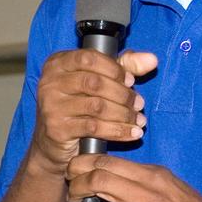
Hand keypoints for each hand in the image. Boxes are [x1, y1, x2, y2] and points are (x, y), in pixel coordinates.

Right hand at [30, 49, 157, 174]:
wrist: (53, 144)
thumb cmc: (78, 106)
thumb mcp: (99, 80)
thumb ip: (125, 66)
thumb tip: (151, 59)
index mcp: (58, 63)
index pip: (89, 57)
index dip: (114, 69)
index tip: (130, 80)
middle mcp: (50, 82)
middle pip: (94, 83)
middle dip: (122, 94)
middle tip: (139, 103)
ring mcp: (51, 106)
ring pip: (97, 106)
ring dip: (124, 114)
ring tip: (138, 120)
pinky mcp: (57, 129)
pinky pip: (94, 128)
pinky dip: (118, 130)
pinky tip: (132, 133)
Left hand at [66, 154, 201, 201]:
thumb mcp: (172, 184)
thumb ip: (143, 177)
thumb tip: (111, 171)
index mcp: (152, 177)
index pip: (105, 162)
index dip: (82, 166)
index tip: (75, 172)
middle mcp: (145, 196)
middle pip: (94, 182)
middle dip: (77, 189)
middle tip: (77, 197)